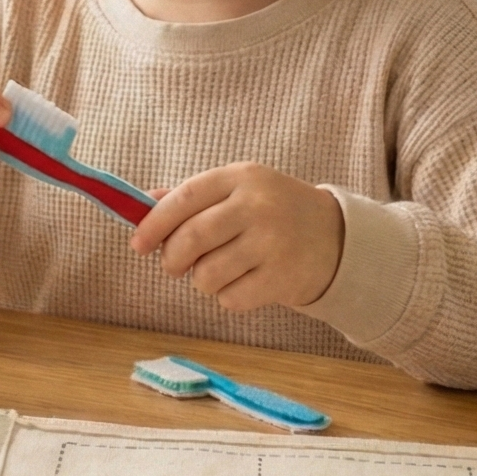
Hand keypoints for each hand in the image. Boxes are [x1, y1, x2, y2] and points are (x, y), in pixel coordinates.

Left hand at [127, 162, 342, 310]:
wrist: (337, 237)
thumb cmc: (274, 212)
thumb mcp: (239, 190)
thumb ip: (192, 197)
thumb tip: (142, 205)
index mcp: (241, 177)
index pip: (184, 198)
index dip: (154, 224)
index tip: (138, 244)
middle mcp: (258, 206)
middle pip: (191, 239)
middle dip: (171, 259)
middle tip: (172, 266)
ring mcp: (272, 242)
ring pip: (207, 274)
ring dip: (202, 281)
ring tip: (221, 270)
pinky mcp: (283, 277)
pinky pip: (231, 298)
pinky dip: (229, 296)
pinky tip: (246, 282)